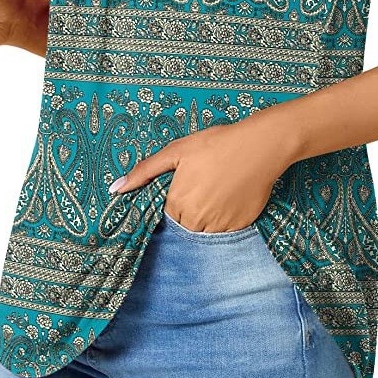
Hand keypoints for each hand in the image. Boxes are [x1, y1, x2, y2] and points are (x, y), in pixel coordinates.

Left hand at [108, 119, 293, 232]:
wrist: (260, 146)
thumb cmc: (216, 144)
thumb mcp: (176, 151)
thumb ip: (145, 171)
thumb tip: (116, 188)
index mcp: (178, 203)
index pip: (166, 218)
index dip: (174, 204)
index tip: (185, 190)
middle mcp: (197, 220)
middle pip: (184, 228)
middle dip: (189, 213)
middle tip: (202, 188)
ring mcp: (220, 225)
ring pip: (204, 233)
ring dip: (206, 219)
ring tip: (216, 192)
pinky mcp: (240, 226)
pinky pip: (225, 232)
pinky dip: (225, 220)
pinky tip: (230, 198)